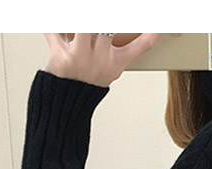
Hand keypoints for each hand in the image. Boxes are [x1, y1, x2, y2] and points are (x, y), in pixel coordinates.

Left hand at [43, 33, 163, 86]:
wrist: (66, 103)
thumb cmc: (88, 82)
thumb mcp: (114, 67)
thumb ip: (126, 47)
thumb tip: (152, 31)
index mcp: (115, 62)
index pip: (140, 46)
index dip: (151, 34)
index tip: (158, 25)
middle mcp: (99, 60)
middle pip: (108, 30)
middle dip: (108, 25)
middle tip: (107, 25)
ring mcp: (79, 58)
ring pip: (83, 28)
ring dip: (84, 23)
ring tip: (84, 28)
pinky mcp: (59, 56)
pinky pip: (54, 32)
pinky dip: (53, 27)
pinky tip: (57, 27)